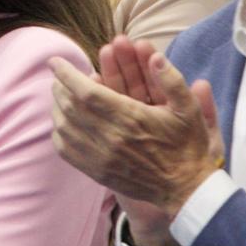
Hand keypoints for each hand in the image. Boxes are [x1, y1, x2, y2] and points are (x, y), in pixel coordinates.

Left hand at [50, 36, 222, 217]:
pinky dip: (59, 132)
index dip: (66, 74)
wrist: (186, 188)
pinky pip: (65, 150)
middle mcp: (111, 137)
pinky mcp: (96, 172)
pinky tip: (64, 122)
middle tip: (59, 77)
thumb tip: (155, 56)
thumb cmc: (187, 146)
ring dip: (57, 107)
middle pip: (70, 107)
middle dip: (60, 86)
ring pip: (64, 126)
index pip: (86, 91)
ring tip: (60, 96)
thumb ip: (172, 80)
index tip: (56, 61)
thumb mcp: (189, 110)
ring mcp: (101, 157)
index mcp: (130, 118)